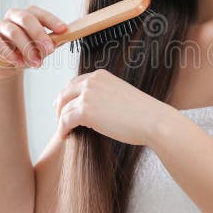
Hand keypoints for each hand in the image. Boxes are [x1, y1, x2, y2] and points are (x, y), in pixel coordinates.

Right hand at [0, 5, 67, 80]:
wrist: (6, 65)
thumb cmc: (26, 51)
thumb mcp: (41, 47)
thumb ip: (52, 41)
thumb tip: (67, 37)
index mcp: (27, 14)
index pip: (39, 13)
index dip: (51, 20)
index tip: (63, 30)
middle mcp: (13, 16)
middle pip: (26, 19)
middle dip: (39, 35)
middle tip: (49, 50)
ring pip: (13, 32)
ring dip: (27, 48)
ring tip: (36, 63)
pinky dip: (10, 54)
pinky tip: (18, 62)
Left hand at [54, 69, 170, 145]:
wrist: (153, 121)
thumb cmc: (142, 113)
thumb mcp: (120, 94)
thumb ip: (104, 95)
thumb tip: (93, 107)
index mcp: (100, 75)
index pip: (74, 83)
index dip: (67, 96)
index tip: (65, 107)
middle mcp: (91, 81)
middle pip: (64, 93)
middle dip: (60, 107)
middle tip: (60, 120)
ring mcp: (87, 95)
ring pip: (63, 108)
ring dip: (61, 121)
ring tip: (64, 131)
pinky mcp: (85, 111)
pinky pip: (65, 120)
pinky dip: (62, 129)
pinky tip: (64, 136)